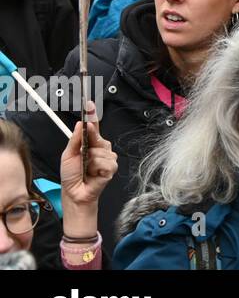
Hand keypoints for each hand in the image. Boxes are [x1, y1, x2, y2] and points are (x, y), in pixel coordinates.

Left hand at [60, 101, 117, 234]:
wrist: (75, 193)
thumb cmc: (71, 175)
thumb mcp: (68, 155)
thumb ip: (75, 139)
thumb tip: (80, 124)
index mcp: (90, 143)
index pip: (94, 126)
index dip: (93, 115)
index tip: (89, 103)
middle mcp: (101, 148)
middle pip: (99, 137)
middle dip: (90, 144)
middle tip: (83, 155)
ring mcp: (108, 157)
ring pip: (101, 151)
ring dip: (91, 160)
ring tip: (87, 169)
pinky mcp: (112, 168)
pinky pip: (105, 161)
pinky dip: (97, 167)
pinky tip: (94, 173)